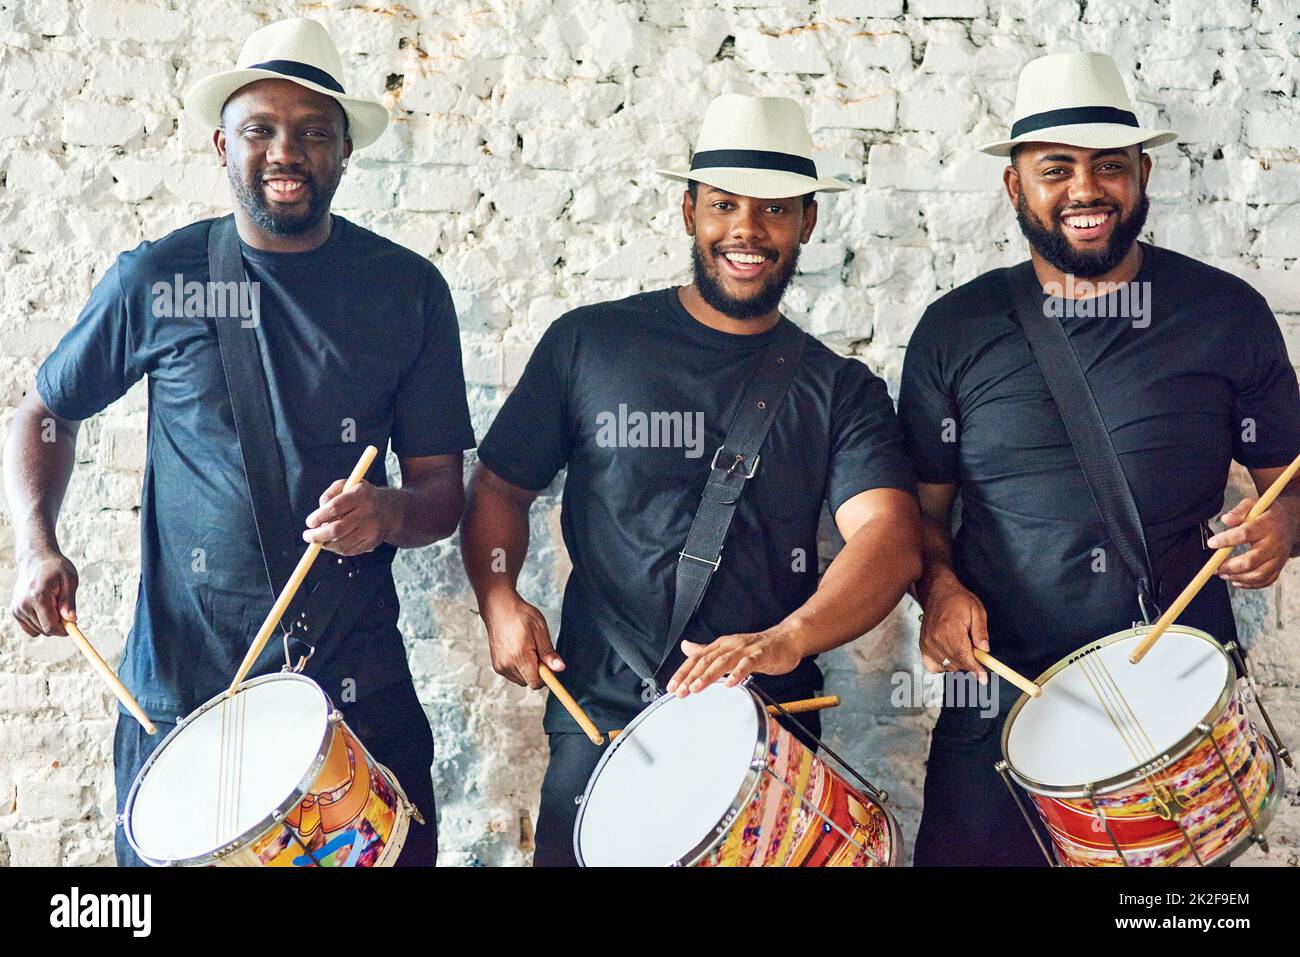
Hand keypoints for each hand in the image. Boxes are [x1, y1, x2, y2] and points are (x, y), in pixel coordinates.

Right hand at [10, 550, 78, 636]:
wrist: (35, 559)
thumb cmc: (56, 567)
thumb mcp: (69, 579)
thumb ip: (69, 601)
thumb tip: (71, 620)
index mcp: (38, 597)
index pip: (50, 626)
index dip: (64, 630)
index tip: (73, 624)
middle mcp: (24, 605)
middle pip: (45, 630)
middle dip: (59, 624)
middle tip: (64, 607)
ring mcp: (17, 609)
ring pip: (39, 630)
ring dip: (49, 622)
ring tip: (53, 603)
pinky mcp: (15, 611)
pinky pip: (31, 629)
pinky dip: (40, 623)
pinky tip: (44, 609)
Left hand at [302, 479, 397, 555]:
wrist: (391, 510)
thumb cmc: (363, 496)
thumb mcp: (348, 485)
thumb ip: (330, 493)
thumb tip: (319, 510)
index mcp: (360, 495)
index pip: (336, 507)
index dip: (319, 516)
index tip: (309, 522)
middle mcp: (368, 512)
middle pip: (337, 529)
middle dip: (318, 535)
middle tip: (307, 536)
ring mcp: (371, 529)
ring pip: (342, 543)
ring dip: (326, 544)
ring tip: (319, 540)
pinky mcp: (373, 542)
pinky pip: (350, 551)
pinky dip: (337, 549)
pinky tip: (333, 543)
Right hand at [481, 591, 562, 689]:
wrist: (498, 608)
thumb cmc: (520, 615)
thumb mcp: (540, 629)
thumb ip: (549, 652)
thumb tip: (560, 668)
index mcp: (519, 656)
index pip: (536, 683)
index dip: (547, 677)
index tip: (550, 665)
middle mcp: (507, 665)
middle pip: (529, 682)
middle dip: (538, 671)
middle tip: (538, 650)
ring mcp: (500, 666)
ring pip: (522, 679)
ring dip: (528, 669)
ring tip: (527, 648)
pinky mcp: (497, 666)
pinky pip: (514, 675)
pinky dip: (520, 667)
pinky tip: (519, 651)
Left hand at [665, 622, 804, 697]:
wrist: (786, 639)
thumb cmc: (757, 647)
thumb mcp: (729, 648)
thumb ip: (707, 651)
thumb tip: (685, 647)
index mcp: (721, 645)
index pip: (697, 658)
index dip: (683, 671)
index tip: (672, 686)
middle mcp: (730, 645)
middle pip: (706, 660)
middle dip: (691, 676)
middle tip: (680, 691)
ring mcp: (745, 649)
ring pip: (723, 662)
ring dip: (708, 675)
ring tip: (697, 688)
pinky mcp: (761, 654)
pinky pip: (748, 664)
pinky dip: (738, 673)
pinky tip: (730, 684)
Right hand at [919, 578, 988, 682]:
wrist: (937, 591)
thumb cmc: (958, 599)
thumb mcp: (977, 610)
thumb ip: (981, 632)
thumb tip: (985, 650)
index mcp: (950, 629)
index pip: (964, 656)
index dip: (975, 669)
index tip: (983, 678)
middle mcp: (936, 638)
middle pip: (957, 663)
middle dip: (971, 662)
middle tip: (977, 652)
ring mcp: (928, 643)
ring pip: (947, 666)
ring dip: (959, 662)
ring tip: (963, 647)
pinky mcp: (923, 645)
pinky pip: (933, 665)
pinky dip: (943, 665)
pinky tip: (950, 655)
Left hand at [1208, 497, 1298, 588]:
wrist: (1290, 522)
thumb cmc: (1267, 513)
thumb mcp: (1253, 504)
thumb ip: (1239, 511)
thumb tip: (1225, 519)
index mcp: (1266, 526)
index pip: (1244, 534)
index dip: (1226, 540)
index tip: (1211, 543)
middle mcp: (1274, 544)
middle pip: (1251, 561)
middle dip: (1229, 566)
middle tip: (1214, 567)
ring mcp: (1278, 557)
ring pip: (1258, 574)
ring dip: (1237, 577)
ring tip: (1222, 574)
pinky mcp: (1279, 566)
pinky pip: (1266, 580)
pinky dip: (1250, 584)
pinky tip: (1236, 581)